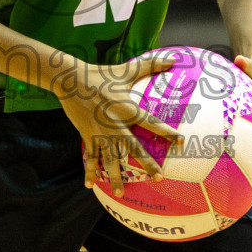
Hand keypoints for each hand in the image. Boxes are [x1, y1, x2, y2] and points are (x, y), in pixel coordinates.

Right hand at [58, 56, 181, 195]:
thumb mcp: (127, 70)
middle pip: (133, 148)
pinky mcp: (87, 134)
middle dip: (146, 164)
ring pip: (110, 158)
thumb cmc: (101, 74)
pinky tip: (90, 185)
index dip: (167, 132)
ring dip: (115, 176)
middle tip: (158, 178)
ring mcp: (99, 132)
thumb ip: (151, 65)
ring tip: (121, 193)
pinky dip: (90, 170)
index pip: (152, 123)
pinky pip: (90, 156)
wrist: (71, 79)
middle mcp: (115, 124)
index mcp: (127, 109)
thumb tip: (173, 59)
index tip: (181, 142)